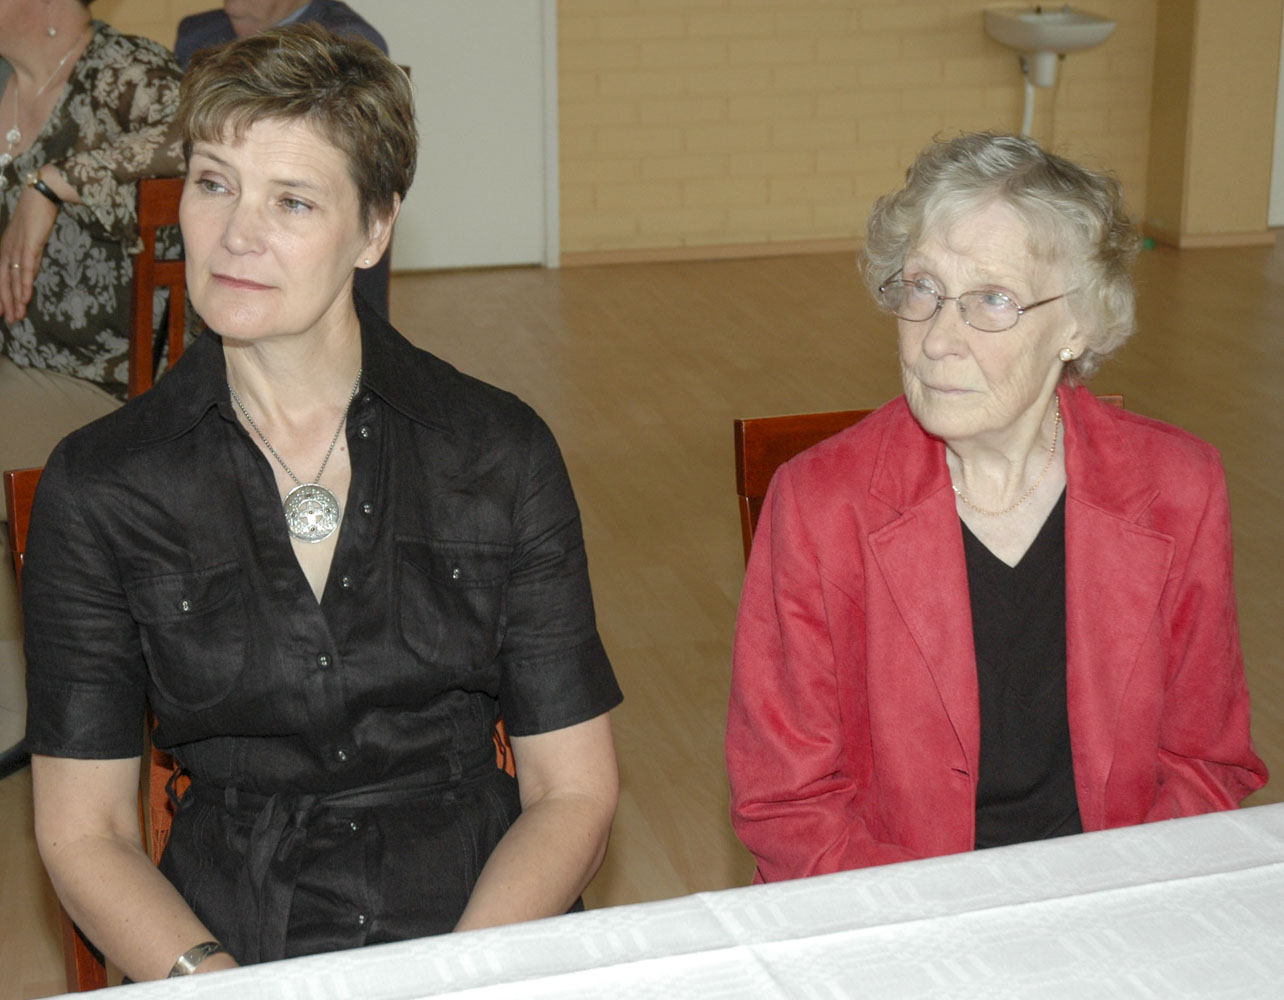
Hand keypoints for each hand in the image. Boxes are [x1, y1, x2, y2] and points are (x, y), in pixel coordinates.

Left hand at [0, 184, 58, 323]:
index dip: (1, 296)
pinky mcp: (28, 246)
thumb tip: (31, 274)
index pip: (1, 278)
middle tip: (11, 321)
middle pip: (4, 282)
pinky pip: (26, 270)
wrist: (40, 197)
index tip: (3, 313)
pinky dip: (25, 285)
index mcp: (5, 250)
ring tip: (17, 316)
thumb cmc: (36, 216)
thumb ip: (30, 258)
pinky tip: (26, 298)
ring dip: (15, 300)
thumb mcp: (30, 241)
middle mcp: (6, 251)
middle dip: (7, 303)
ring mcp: (16, 249)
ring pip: (13, 280)